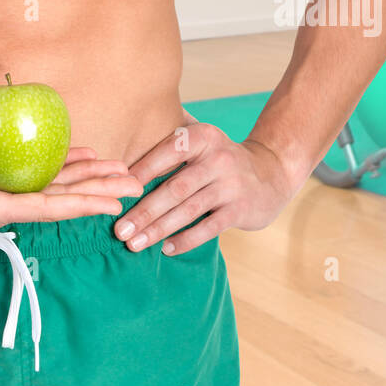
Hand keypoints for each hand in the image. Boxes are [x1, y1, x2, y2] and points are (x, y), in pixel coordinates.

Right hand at [0, 140, 142, 227]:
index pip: (46, 209)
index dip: (81, 205)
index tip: (112, 202)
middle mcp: (2, 203)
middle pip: (60, 200)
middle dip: (97, 191)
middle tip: (134, 182)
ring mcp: (1, 192)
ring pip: (54, 187)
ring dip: (87, 178)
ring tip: (120, 170)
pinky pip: (38, 173)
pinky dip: (63, 164)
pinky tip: (83, 155)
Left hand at [114, 117, 298, 255]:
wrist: (270, 173)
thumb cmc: (219, 158)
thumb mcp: (201, 139)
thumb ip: (170, 138)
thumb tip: (122, 144)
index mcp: (203, 136)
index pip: (166, 153)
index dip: (140, 172)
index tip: (115, 190)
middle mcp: (218, 158)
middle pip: (174, 187)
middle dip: (143, 211)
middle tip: (119, 229)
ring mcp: (231, 185)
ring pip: (187, 210)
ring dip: (158, 229)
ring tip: (134, 243)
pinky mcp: (241, 210)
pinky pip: (208, 228)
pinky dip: (185, 240)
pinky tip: (165, 249)